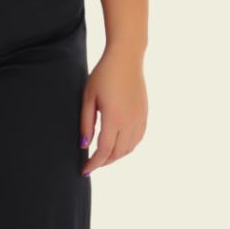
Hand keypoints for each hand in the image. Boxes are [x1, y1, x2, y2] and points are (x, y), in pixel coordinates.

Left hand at [79, 46, 147, 175]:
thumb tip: (84, 145)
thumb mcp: (88, 97)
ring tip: (103, 156)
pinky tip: (118, 145)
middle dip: (104, 162)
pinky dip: (128, 147)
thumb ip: (86, 122)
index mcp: (114, 118)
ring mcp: (140, 119)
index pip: (104, 151)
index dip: (94, 163)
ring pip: (129, 149)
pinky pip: (138, 139)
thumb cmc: (103, 74)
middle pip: (117, 153)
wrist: (126, 58)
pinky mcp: (145, 114)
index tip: (84, 170)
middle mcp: (130, 122)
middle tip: (91, 164)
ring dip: (116, 156)